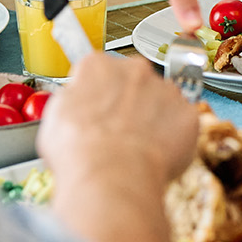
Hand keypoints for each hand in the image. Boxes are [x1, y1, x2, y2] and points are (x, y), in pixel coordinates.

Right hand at [38, 52, 200, 192]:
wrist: (111, 176)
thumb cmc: (79, 151)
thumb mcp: (55, 117)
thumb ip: (73, 99)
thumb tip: (78, 100)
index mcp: (97, 66)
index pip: (99, 71)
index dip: (98, 94)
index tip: (98, 109)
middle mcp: (135, 69)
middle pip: (134, 82)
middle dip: (129, 103)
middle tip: (118, 132)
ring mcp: (165, 90)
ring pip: (162, 101)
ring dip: (153, 119)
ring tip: (136, 149)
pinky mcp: (187, 113)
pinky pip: (182, 123)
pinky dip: (174, 138)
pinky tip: (156, 155)